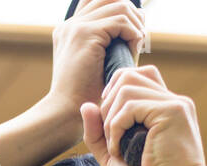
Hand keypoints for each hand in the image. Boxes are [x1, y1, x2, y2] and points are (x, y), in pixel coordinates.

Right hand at [43, 0, 145, 128]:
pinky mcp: (86, 34)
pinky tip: (135, 49)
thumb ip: (112, 44)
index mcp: (70, 30)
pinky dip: (133, 33)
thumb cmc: (85, 99)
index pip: (99, 2)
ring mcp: (76, 27)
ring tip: (138, 45)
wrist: (66, 114)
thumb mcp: (99, 66)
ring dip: (135, 24)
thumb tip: (137, 27)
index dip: (121, 10)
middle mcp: (70, 24)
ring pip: (120, 5)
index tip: (133, 30)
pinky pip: (121, 21)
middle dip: (132, 14)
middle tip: (140, 36)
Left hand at [80, 64, 206, 165]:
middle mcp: (172, 101)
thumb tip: (85, 105)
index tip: (109, 129)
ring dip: (110, 119)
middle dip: (107, 104)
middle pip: (127, 75)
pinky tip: (121, 151)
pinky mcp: (172, 110)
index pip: (135, 78)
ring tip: (115, 147)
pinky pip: (130, 104)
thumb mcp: (114, 157)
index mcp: (164, 109)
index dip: (113, 97)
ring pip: (125, 86)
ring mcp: (174, 103)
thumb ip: (99, 133)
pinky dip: (116, 128)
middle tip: (110, 138)